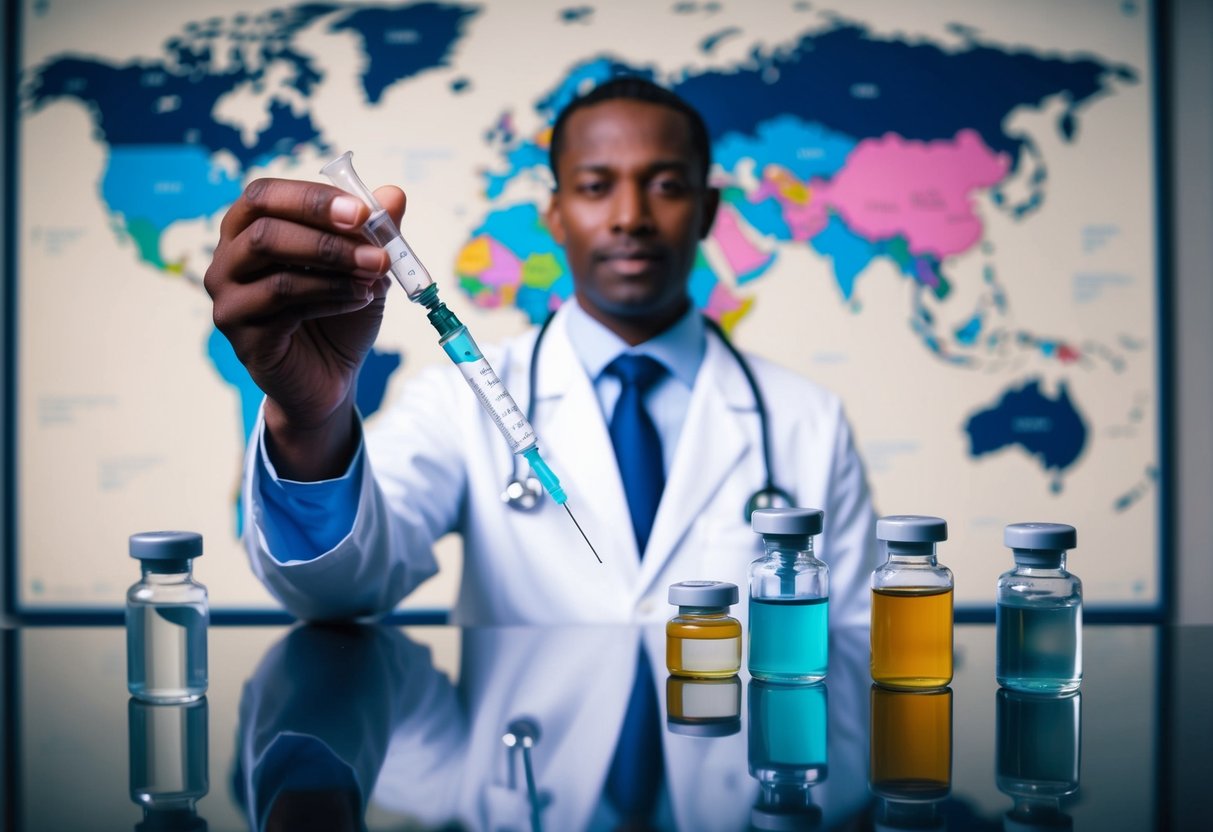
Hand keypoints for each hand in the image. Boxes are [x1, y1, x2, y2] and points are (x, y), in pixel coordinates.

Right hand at [205, 178, 404, 478]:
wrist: (329, 376)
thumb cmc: (338, 312)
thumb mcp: (362, 266)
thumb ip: (373, 231)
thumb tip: (394, 194)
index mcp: (247, 230)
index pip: (264, 196)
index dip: (312, 199)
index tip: (362, 212)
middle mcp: (227, 261)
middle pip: (265, 232)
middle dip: (328, 239)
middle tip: (378, 251)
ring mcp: (228, 300)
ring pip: (277, 274)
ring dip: (336, 271)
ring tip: (376, 277)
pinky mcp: (242, 336)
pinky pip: (286, 308)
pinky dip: (332, 298)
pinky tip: (361, 300)